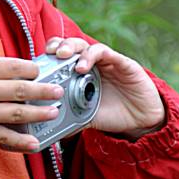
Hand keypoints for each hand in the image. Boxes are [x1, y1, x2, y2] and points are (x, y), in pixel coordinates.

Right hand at [0, 57, 63, 150]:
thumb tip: (22, 75)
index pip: (14, 66)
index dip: (33, 69)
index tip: (42, 71)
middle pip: (21, 89)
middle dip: (44, 90)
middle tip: (58, 91)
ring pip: (18, 112)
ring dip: (40, 113)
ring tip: (54, 111)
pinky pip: (4, 136)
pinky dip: (21, 141)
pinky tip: (35, 143)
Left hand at [45, 37, 165, 138]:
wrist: (140, 120)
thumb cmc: (111, 114)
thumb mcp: (85, 116)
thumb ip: (68, 118)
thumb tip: (44, 133)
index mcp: (77, 74)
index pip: (58, 57)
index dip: (47, 56)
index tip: (37, 63)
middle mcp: (89, 64)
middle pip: (69, 46)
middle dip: (57, 45)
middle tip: (50, 53)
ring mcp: (105, 62)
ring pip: (84, 45)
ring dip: (72, 47)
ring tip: (63, 56)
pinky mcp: (121, 62)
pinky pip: (104, 52)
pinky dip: (91, 56)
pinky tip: (83, 67)